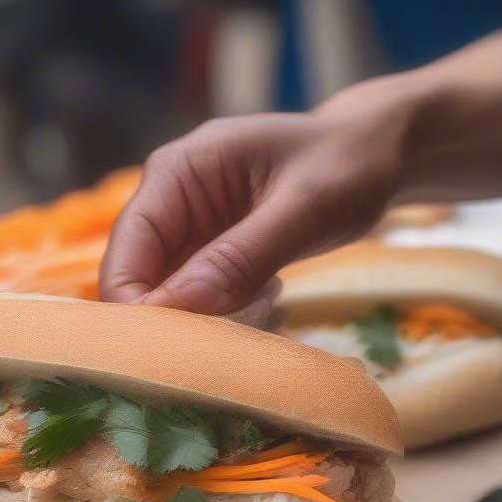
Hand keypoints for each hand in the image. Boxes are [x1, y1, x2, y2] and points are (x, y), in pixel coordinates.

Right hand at [100, 84, 410, 315]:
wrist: (375, 154)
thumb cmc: (345, 164)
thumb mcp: (303, 207)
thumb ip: (242, 255)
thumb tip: (181, 306)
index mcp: (176, 172)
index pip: (126, 251)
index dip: (139, 305)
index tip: (184, 347)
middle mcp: (170, 200)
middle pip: (140, 280)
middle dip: (182, 318)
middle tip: (249, 325)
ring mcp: (189, 228)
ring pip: (170, 297)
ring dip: (210, 320)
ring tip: (270, 308)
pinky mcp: (211, 252)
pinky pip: (199, 299)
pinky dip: (228, 315)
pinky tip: (270, 308)